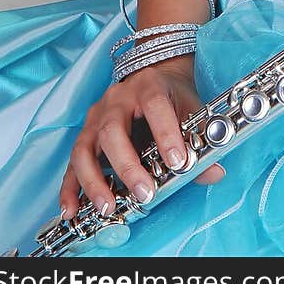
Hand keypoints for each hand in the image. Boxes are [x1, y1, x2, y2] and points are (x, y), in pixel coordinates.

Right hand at [60, 53, 224, 220]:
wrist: (153, 74)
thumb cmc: (172, 94)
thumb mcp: (190, 107)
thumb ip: (200, 139)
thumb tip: (213, 172)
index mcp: (148, 86)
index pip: (155, 106)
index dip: (166, 134)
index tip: (177, 163)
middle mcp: (117, 99)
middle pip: (113, 130)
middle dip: (127, 166)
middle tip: (145, 193)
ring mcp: (96, 116)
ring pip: (85, 148)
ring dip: (94, 181)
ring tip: (108, 206)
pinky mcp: (85, 134)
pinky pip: (72, 162)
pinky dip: (70, 188)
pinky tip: (71, 209)